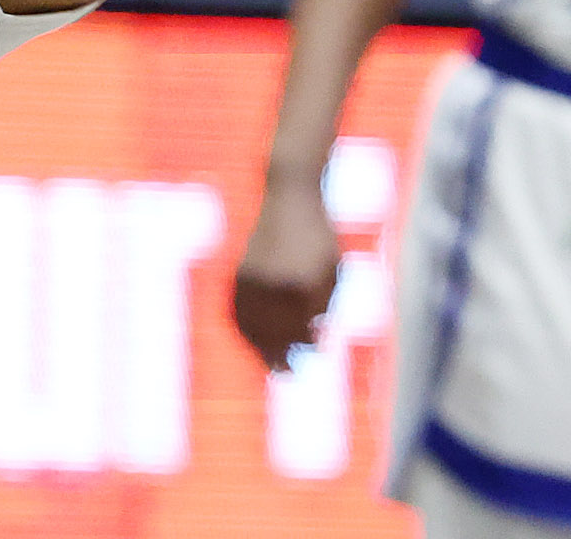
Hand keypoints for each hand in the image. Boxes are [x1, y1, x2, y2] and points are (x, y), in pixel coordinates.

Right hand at [231, 180, 340, 372]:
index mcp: (305, 287)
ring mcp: (256, 277)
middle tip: (285, 372)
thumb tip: (312, 343)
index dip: (301, 350)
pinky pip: (238, 307)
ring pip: (253, 324)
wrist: (291, 198)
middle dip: (279, 356)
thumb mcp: (332, 272)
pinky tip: (249, 336)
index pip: (300, 332)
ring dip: (258, 346)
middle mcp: (277, 285)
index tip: (300, 365)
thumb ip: (324, 308)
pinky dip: (243, 325)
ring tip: (267, 360)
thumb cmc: (318, 237)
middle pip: (274, 334)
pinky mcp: (241, 269)